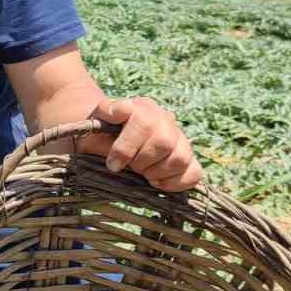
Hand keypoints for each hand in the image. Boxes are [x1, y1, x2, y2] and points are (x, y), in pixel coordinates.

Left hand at [80, 95, 202, 192]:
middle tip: (129, 167)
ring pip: (181, 159)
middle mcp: (166, 120)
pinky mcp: (188, 159)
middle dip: (141, 162)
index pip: (143, 123)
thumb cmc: (103, 132)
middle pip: (164, 142)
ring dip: (157, 172)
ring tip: (142, 172)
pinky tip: (157, 181)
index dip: (126, 148)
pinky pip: (194, 173)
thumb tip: (119, 110)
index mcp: (144, 108)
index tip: (112, 163)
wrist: (110, 140)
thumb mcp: (97, 119)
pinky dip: (176, 182)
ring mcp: (180, 140)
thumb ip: (105, 111)